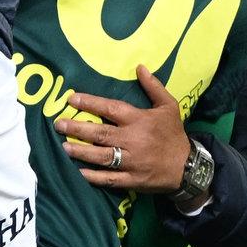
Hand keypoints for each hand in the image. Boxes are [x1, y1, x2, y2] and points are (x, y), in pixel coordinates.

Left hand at [56, 65, 191, 191]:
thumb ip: (153, 87)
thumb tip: (140, 67)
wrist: (188, 166)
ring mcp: (132, 162)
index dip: (90, 103)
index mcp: (139, 120)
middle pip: (100, 134)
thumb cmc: (174, 134)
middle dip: (78, 129)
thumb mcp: (169, 106)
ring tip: (64, 146)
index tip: (71, 99)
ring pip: (102, 156)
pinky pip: (110, 178)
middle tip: (59, 124)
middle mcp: (133, 140)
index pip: (110, 109)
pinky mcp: (132, 179)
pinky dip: (94, 176)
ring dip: (81, 152)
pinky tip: (79, 172)